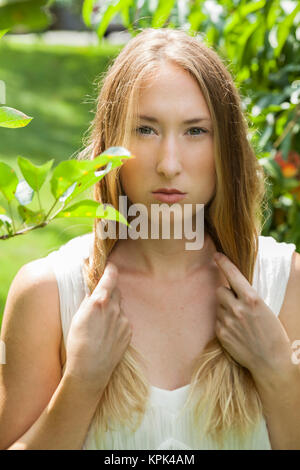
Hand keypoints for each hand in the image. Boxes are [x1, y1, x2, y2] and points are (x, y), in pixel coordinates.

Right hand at [64, 262, 132, 395]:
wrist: (90, 371)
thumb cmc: (78, 344)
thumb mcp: (78, 317)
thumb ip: (89, 300)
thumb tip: (95, 289)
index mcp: (100, 301)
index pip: (111, 277)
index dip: (111, 269)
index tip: (110, 266)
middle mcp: (115, 309)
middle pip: (117, 291)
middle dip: (110, 292)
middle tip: (100, 301)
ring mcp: (124, 321)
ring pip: (120, 308)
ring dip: (113, 310)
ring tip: (100, 325)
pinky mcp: (129, 332)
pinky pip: (123, 321)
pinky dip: (117, 323)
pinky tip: (107, 334)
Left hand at [213, 252, 291, 377]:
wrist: (271, 361)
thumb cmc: (273, 334)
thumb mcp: (265, 309)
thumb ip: (248, 298)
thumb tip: (234, 289)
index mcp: (252, 299)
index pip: (233, 275)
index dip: (223, 263)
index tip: (216, 255)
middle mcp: (238, 308)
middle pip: (220, 290)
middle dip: (225, 293)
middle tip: (235, 302)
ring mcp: (228, 322)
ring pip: (218, 306)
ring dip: (224, 308)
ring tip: (239, 320)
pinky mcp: (222, 334)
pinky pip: (217, 320)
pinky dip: (224, 322)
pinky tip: (236, 331)